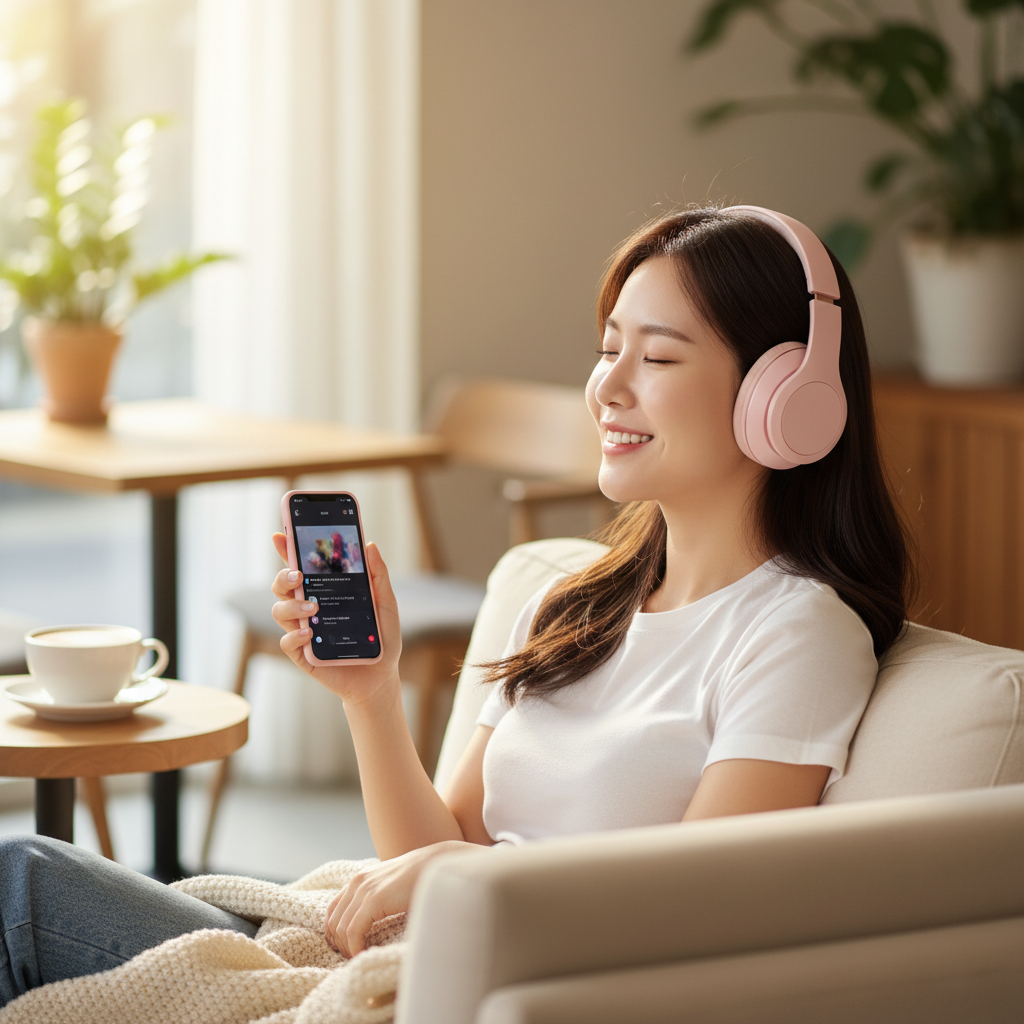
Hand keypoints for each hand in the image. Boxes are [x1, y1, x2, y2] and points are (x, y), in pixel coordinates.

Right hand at [270, 533, 402, 704]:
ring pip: (279, 611)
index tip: (280, 534)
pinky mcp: (303, 655)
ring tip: (313, 608)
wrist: (382, 676)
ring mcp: (302, 631)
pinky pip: (286, 642)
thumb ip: (378, 575)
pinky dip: (294, 636)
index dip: (288, 549)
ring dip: (291, 606)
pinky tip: (309, 633)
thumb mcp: (386, 603)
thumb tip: (370, 545)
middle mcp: (308, 608)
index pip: (301, 566)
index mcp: (324, 591)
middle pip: (282, 586)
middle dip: (283, 576)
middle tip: (298, 575)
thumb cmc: (381, 637)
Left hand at [325, 842, 472, 956]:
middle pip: (334, 921)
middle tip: (352, 957)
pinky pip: (353, 931)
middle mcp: (357, 882)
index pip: (333, 909)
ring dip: (347, 948)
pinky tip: (364, 953)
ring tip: (359, 957)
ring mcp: (364, 890)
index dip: (334, 932)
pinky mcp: (373, 900)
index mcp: (360, 879)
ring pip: (341, 928)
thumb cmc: (418, 879)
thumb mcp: (390, 888)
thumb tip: (370, 922)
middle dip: (339, 944)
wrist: (435, 866)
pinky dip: (355, 947)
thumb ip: (377, 899)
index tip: (344, 947)